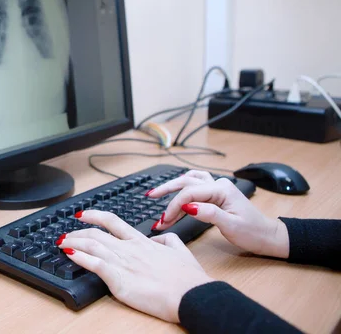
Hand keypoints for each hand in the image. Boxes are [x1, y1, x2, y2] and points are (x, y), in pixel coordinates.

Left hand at [58, 210, 212, 322]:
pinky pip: (94, 264)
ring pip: (91, 245)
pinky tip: (69, 255)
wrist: (192, 295)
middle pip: (96, 233)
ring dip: (73, 243)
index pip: (113, 221)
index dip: (94, 215)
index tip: (82, 214)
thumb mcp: (180, 249)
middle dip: (76, 232)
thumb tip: (158, 236)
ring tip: (62, 243)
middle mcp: (130, 249)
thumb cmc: (188, 278)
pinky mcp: (120, 279)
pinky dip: (80, 258)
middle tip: (65, 234)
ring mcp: (124, 263)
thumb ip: (167, 239)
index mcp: (142, 242)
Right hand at [149, 170, 288, 258]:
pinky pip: (196, 185)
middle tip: (150, 196)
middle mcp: (218, 185)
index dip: (173, 206)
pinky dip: (183, 187)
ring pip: (189, 181)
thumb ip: (209, 213)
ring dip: (172, 187)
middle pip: (186, 182)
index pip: (189, 193)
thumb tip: (188, 205)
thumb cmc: (252, 232)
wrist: (268, 236)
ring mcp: (218, 188)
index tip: (164, 220)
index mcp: (221, 189)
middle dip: (166, 191)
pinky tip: (176, 191)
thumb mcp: (231, 225)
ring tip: (156, 194)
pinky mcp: (217, 195)